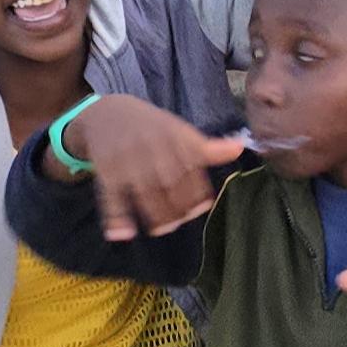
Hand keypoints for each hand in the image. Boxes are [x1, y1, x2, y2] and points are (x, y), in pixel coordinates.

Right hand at [58, 93, 246, 240]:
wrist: (106, 112)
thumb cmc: (151, 127)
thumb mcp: (179, 130)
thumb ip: (207, 147)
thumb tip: (240, 148)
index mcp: (174, 136)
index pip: (192, 166)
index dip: (198, 190)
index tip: (203, 206)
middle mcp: (152, 147)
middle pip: (170, 181)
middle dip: (178, 206)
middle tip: (182, 221)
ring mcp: (128, 159)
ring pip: (145, 191)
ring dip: (155, 214)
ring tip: (162, 229)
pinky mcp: (106, 170)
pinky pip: (111, 196)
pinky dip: (116, 216)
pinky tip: (122, 234)